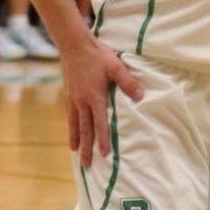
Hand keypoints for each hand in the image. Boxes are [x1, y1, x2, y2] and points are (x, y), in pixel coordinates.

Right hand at [64, 33, 143, 164]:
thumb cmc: (96, 54)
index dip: (103, 139)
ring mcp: (73, 99)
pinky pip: (70, 115)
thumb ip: (128, 82)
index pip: (100, 123)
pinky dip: (71, 127)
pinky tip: (72, 132)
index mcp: (95, 97)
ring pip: (75, 124)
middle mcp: (82, 102)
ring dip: (76, 140)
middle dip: (87, 148)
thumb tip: (140, 97)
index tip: (104, 154)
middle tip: (86, 165)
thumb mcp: (116, 66)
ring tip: (75, 153)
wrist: (73, 44)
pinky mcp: (68, 94)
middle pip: (85, 130)